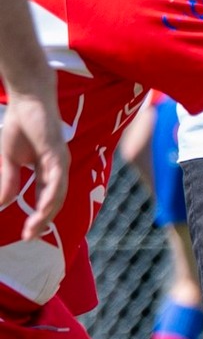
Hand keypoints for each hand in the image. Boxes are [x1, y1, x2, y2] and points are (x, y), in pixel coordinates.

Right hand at [0, 90, 68, 241]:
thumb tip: (4, 203)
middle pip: (54, 201)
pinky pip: (56, 179)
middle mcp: (58, 169)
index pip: (46, 199)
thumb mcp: (10, 159)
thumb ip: (9, 180)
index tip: (27, 234)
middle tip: (30, 238)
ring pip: (57, 194)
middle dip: (43, 221)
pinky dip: (50, 195)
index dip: (38, 217)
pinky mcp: (57, 153)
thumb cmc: (21, 125)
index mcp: (48, 171)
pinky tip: (44, 208)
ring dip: (46, 213)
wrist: (28, 100)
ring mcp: (60, 162)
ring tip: (35, 228)